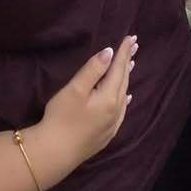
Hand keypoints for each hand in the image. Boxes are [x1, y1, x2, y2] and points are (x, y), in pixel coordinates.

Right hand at [37, 35, 136, 183]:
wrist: (57, 152)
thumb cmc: (62, 117)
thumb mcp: (75, 89)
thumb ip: (93, 70)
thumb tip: (109, 52)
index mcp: (109, 98)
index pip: (118, 69)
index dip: (123, 53)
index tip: (130, 38)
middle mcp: (115, 111)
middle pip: (123, 81)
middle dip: (127, 62)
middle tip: (133, 45)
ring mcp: (112, 124)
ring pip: (123, 95)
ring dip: (126, 79)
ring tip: (130, 65)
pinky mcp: (106, 134)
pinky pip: (122, 110)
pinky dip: (125, 99)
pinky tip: (127, 98)